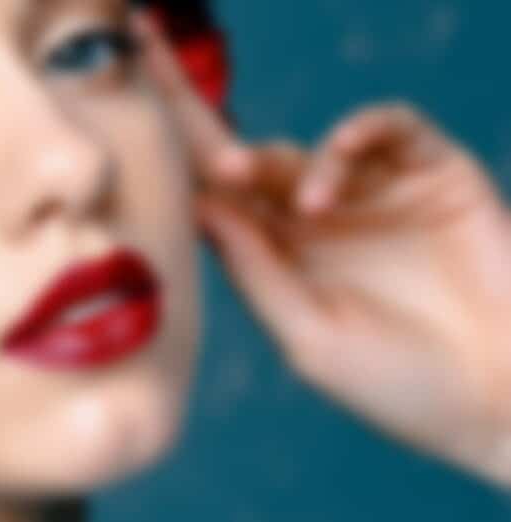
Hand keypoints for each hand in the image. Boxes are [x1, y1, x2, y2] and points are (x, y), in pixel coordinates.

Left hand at [134, 11, 510, 487]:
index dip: (167, 152)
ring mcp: (370, 194)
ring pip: (305, 146)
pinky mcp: (431, 174)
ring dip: (279, 161)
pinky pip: (386, 129)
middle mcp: (312, 221)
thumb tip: (196, 205)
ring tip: (272, 195)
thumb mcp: (309, 337)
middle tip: (143, 51)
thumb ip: (257, 271)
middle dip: (189, 106)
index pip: (208, 198)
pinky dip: (352, 140)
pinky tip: (326, 189)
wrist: (499, 398)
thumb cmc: (400, 388)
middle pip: (238, 153)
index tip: (121, 105)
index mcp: (274, 261)